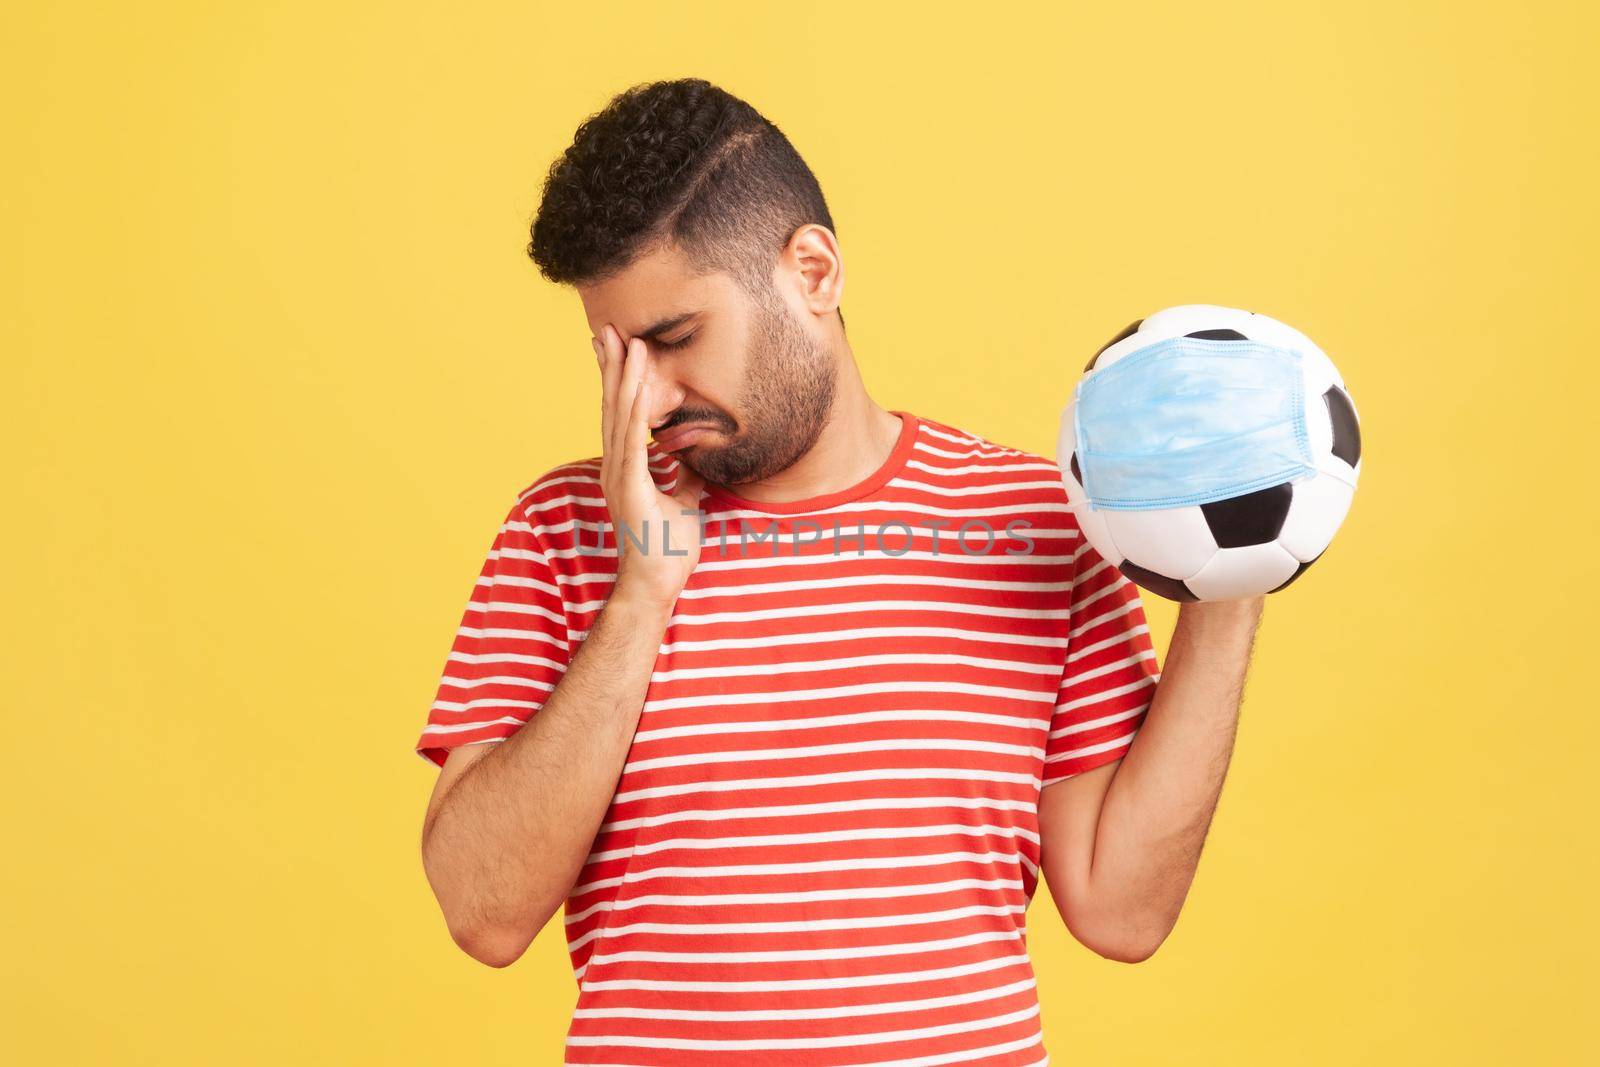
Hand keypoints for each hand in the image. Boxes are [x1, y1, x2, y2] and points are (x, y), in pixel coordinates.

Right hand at [593, 323, 706, 609]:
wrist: (655, 585)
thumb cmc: (667, 549)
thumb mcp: (684, 501)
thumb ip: (683, 475)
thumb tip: (696, 455)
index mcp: (626, 468)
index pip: (621, 415)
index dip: (619, 380)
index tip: (618, 348)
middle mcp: (616, 467)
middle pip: (613, 406)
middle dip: (612, 366)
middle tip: (608, 328)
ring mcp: (619, 476)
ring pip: (620, 416)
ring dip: (624, 377)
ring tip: (627, 342)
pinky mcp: (630, 488)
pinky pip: (632, 442)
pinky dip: (637, 411)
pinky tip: (640, 385)